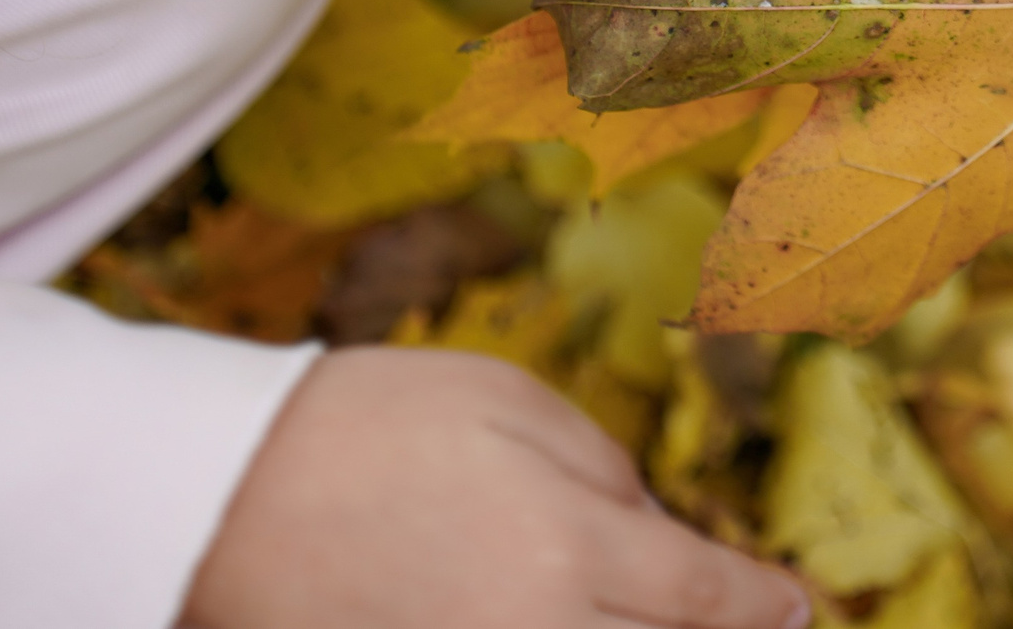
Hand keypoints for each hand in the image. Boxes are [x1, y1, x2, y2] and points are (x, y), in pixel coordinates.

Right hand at [185, 349, 809, 628]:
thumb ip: (605, 474)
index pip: (708, 601)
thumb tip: (657, 537)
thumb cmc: (370, 425)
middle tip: (750, 625)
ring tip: (664, 623)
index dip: (764, 606)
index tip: (795, 605)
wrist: (218, 493)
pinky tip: (572, 624)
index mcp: (572, 550)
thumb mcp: (512, 405)